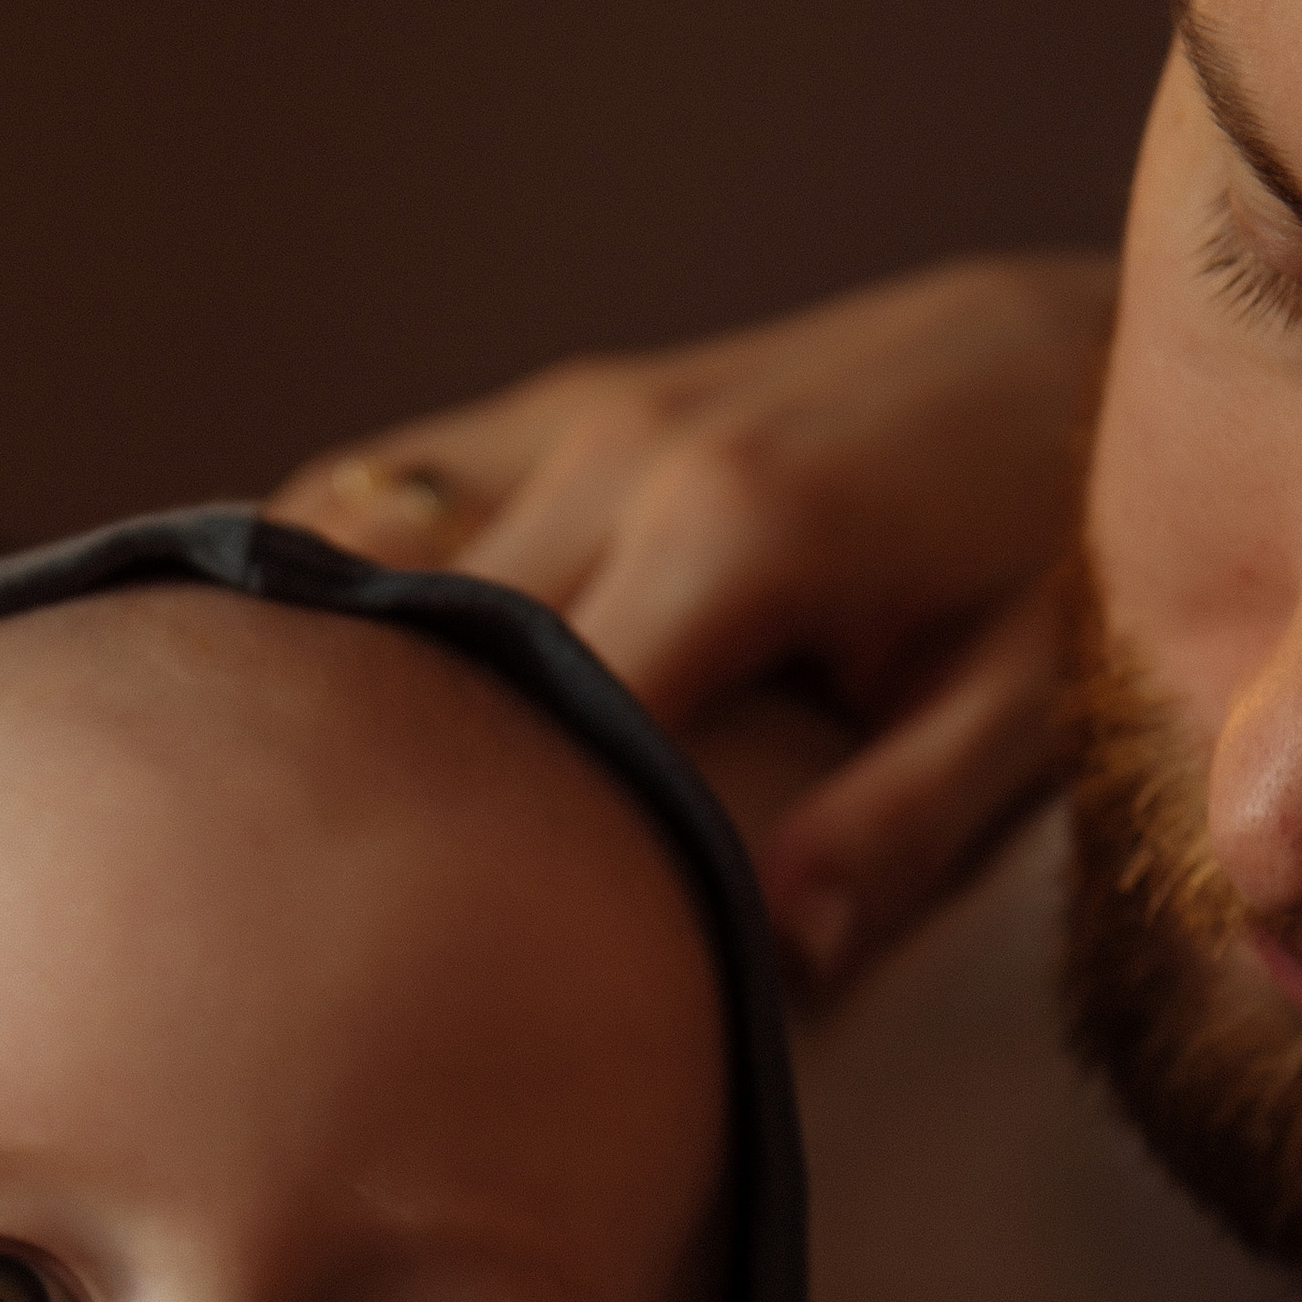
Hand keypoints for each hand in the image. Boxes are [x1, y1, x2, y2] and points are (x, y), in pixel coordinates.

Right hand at [271, 253, 1112, 989]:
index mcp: (735, 531)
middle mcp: (624, 452)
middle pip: (426, 640)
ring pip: (364, 554)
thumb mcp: (1025, 697)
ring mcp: (575, 414)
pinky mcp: (558, 404)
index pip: (547, 713)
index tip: (412, 961)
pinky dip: (317, 591)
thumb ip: (900, 823)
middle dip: (361, 776)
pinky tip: (265, 692)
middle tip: (295, 930)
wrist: (1065, 340)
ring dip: (309, 677)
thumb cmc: (1053, 546)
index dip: (474, 841)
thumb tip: (781, 947)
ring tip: (236, 817)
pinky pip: (381, 497)